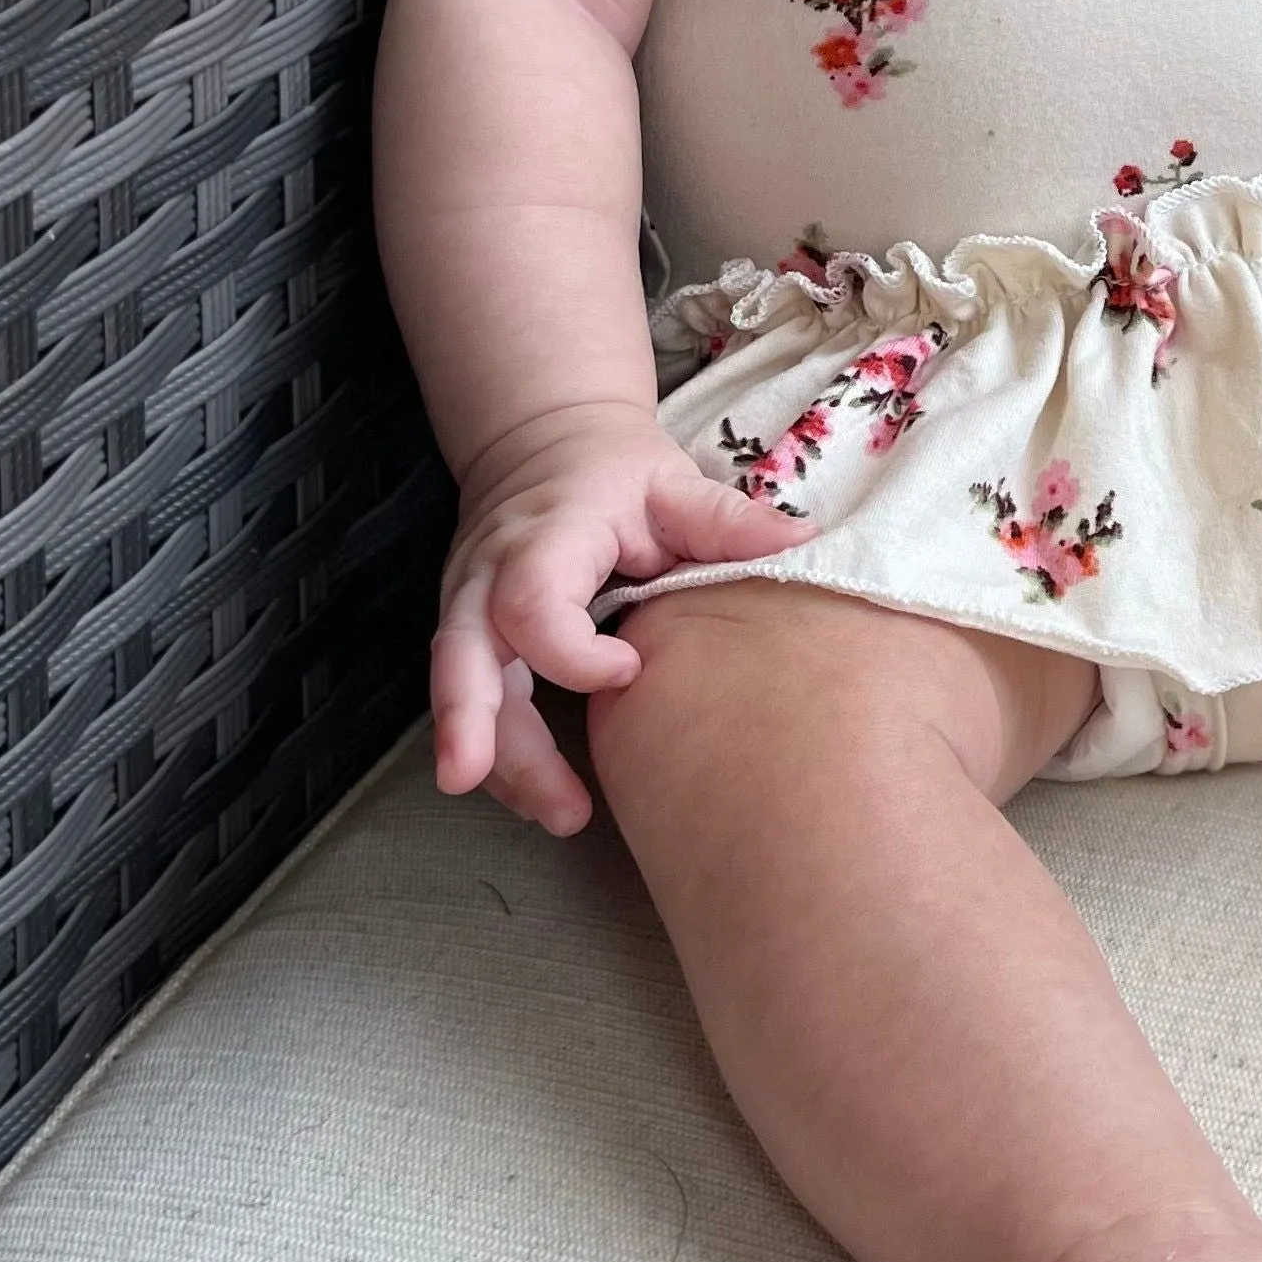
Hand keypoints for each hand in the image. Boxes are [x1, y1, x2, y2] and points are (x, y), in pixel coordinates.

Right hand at [431, 401, 806, 835]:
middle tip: (476, 780)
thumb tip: (800, 541)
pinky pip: (472, 703)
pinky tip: (540, 797)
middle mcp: (488, 576)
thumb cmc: (613, 472)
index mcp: (543, 536)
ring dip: (500, 761)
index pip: (531, 600)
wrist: (543, 445)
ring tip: (558, 815)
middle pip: (462, 655)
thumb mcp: (670, 483)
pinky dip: (502, 756)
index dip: (571, 649)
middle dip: (468, 723)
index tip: (630, 670)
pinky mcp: (471, 637)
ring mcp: (469, 608)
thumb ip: (724, 518)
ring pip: (461, 693)